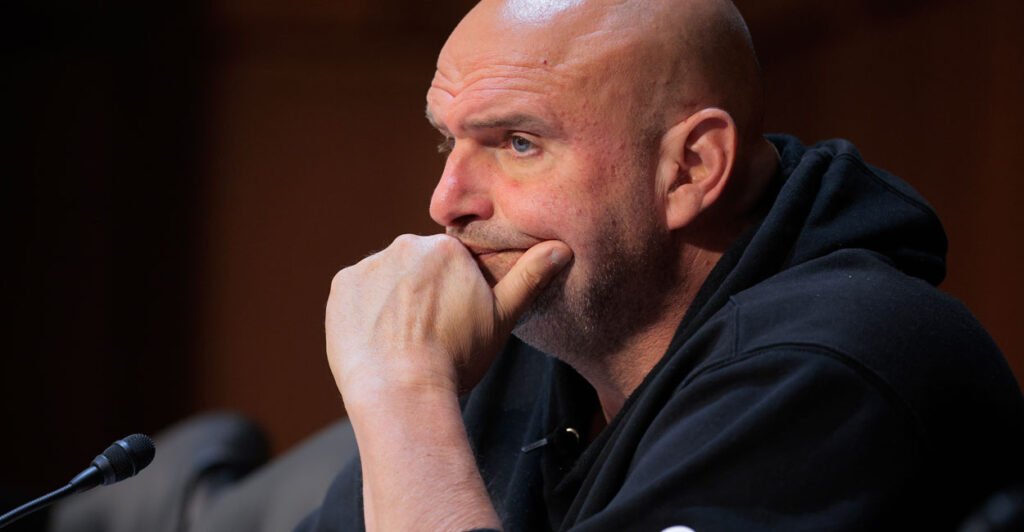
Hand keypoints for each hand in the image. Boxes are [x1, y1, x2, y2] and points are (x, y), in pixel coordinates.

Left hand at [325, 234, 571, 402]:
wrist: (402, 391)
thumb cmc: (457, 357)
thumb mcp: (503, 318)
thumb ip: (531, 277)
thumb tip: (562, 248)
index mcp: (446, 248)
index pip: (451, 263)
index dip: (454, 294)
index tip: (453, 322)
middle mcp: (405, 245)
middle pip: (416, 267)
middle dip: (422, 293)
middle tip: (428, 333)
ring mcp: (368, 265)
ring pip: (385, 279)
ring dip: (392, 300)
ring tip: (401, 341)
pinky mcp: (341, 287)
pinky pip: (356, 293)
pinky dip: (364, 312)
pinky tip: (377, 339)